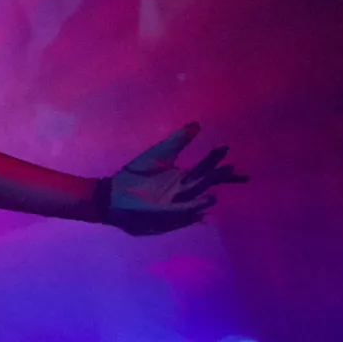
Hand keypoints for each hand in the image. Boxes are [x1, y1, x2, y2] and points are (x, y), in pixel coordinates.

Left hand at [106, 123, 245, 235]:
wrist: (112, 195)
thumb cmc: (136, 174)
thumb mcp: (158, 155)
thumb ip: (178, 140)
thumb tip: (197, 124)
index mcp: (182, 178)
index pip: (207, 171)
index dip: (219, 164)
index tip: (229, 152)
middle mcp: (181, 192)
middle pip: (202, 184)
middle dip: (215, 177)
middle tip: (230, 168)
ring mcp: (172, 205)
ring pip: (192, 203)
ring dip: (202, 202)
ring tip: (212, 197)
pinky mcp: (161, 216)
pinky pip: (178, 217)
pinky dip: (188, 216)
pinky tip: (198, 215)